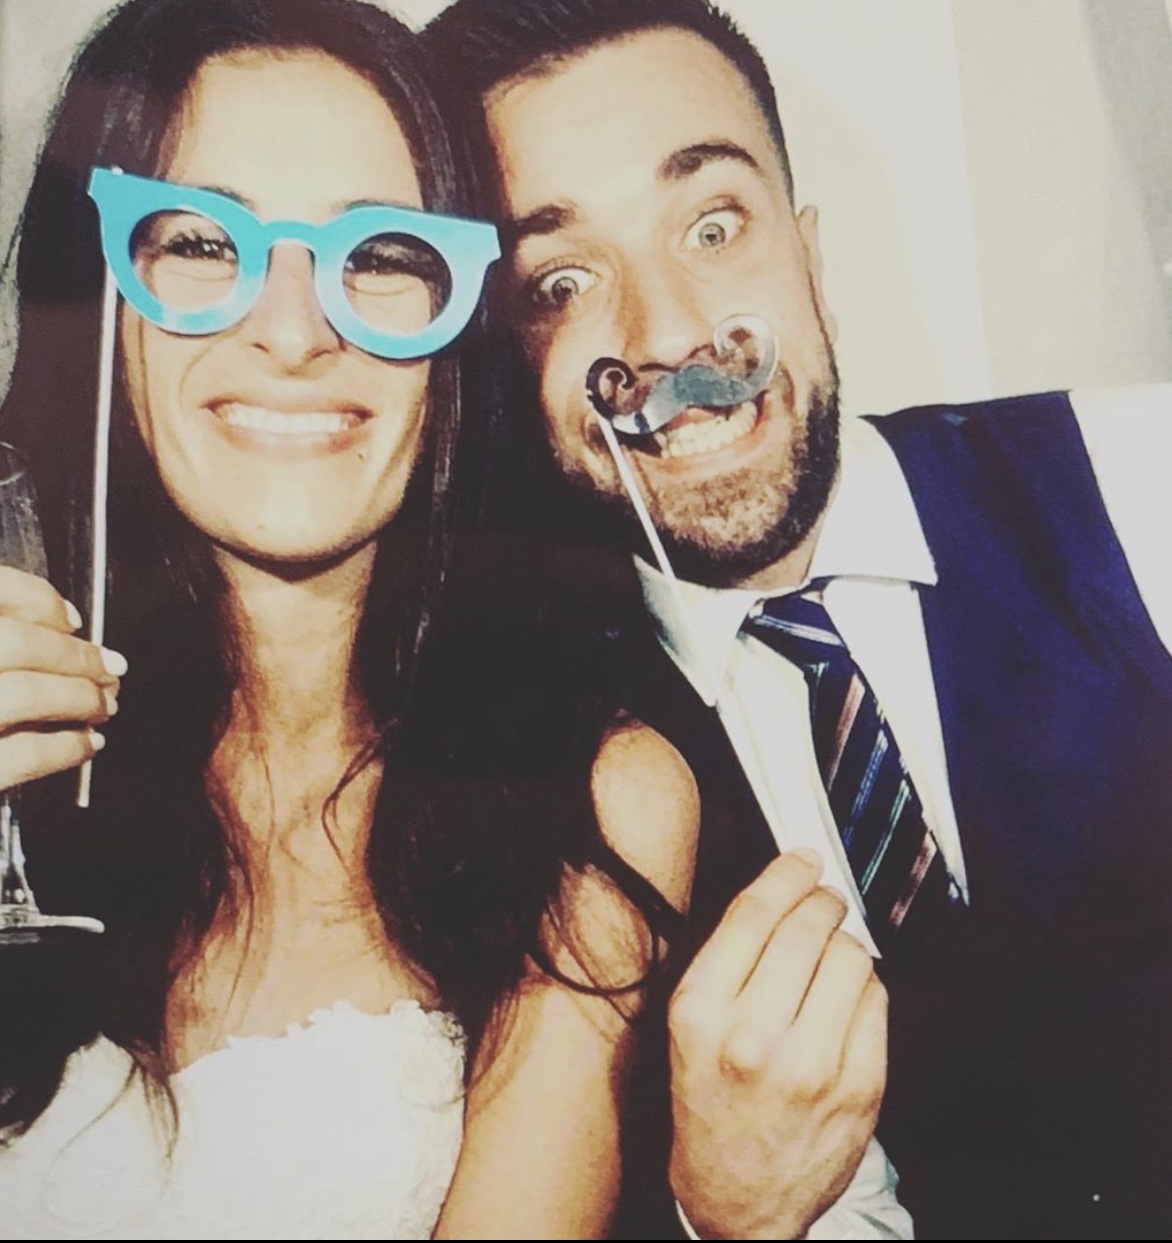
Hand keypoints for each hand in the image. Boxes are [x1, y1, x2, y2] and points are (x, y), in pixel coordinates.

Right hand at [0, 567, 123, 786]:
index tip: (71, 618)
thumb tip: (60, 626)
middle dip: (75, 655)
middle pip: (14, 642)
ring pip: (24, 694)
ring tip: (104, 704)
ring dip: (80, 697)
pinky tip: (87, 744)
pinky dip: (67, 747)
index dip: (37, 598)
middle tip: (109, 667)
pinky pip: (23, 754)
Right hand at [667, 851, 886, 1239]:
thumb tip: (786, 892)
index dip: (785, 874)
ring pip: (851, 957)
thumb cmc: (712, 1105)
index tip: (801, 860)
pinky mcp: (859, 1086)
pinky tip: (845, 1000)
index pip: (753, 914)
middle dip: (822, 901)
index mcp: (700, 1014)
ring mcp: (812, 1064)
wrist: (738, 1201)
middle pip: (807, 928)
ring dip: (845, 944)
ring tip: (831, 959)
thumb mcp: (691, 1029)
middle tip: (825, 899)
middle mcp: (753, 1037)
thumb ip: (729, 961)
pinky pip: (877, 999)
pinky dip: (865, 987)